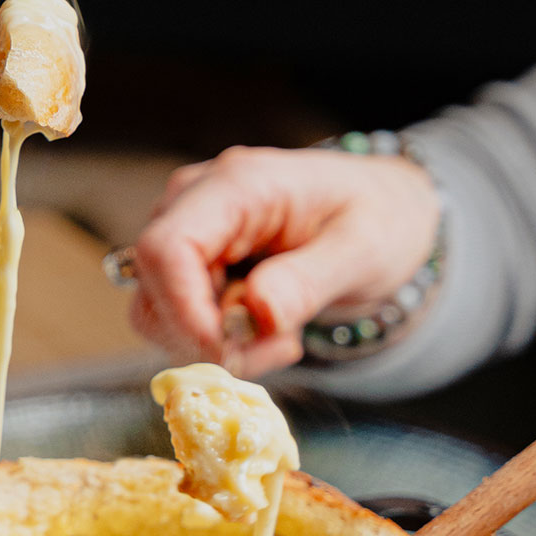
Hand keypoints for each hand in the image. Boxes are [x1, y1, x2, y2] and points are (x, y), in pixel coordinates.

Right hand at [126, 145, 440, 375]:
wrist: (380, 212)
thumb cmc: (377, 217)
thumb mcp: (365, 248)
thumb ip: (310, 280)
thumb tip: (258, 311)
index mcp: (236, 184)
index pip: (166, 248)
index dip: (183, 310)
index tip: (226, 350)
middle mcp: (193, 201)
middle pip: (155, 287)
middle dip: (208, 336)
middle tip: (280, 344)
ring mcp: (184, 230)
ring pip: (156, 311)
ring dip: (215, 344)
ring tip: (279, 334)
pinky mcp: (185, 262)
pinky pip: (174, 318)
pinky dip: (216, 341)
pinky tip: (264, 327)